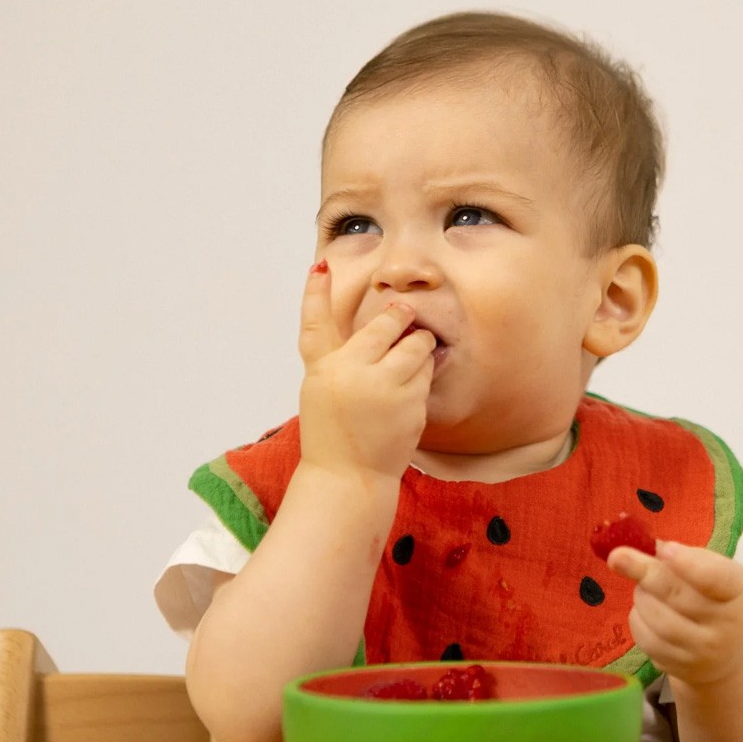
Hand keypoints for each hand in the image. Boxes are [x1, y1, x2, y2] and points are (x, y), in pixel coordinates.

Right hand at [297, 261, 435, 479]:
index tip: (322, 267)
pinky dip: (421, 376)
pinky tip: (406, 392)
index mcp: (326, 368)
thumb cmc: (332, 428)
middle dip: (401, 317)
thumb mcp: (322, 386)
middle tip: (406, 316)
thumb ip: (340, 352)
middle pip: (388, 324)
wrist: (348, 475)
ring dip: (418, 346)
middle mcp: (354, 374)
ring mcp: (386, 390)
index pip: (316, 322)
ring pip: (417, 346)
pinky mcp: (411, 407)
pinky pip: (426, 375)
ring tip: (406, 359)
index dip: (315, 292)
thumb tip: (366, 314)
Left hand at [607, 541, 742, 687]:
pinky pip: (646, 638)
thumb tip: (648, 548)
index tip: (665, 550)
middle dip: (645, 573)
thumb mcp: (716, 572)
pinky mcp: (680, 668)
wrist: (728, 654)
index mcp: (737, 591)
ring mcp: (702, 652)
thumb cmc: (717, 600)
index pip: (716, 578)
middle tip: (616, 557)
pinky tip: (645, 609)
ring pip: (657, 619)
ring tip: (643, 585)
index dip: (689, 564)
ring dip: (641, 595)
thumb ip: (687, 558)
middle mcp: (726, 626)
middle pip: (677, 596)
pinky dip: (638, 618)